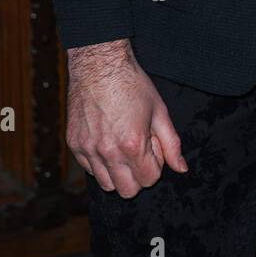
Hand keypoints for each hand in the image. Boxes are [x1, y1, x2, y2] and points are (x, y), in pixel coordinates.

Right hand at [66, 39, 187, 198]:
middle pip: (127, 190)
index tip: (153, 147)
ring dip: (118, 172)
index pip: (149, 180)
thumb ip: (172, 144)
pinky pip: (89, 169)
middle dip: (139, 176)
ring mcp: (87, 149)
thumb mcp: (159, 112)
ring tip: (123, 147)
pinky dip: (100, 163)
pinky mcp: (74, 144)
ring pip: (106, 184)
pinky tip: (107, 141)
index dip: (156, 166)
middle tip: (140, 151)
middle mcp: (107, 152)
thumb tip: (181, 169)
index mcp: (132, 145)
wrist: (99, 65)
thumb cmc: (132, 85)